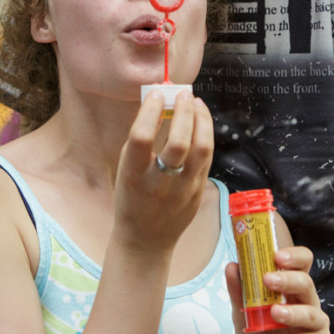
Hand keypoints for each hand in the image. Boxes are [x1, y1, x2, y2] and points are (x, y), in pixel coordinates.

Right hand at [111, 90, 213, 254]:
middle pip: (178, 143)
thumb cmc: (131, 197)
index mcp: (133, 177)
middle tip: (182, 94)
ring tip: (195, 103)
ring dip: (201, 120)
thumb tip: (156, 102)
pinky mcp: (198, 193)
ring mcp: (182, 190)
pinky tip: (201, 120)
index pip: (142, 139)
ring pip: (201, 150)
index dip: (150, 112)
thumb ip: (140, 140)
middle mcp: (159, 185)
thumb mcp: (126, 170)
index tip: (155, 94)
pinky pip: (206, 158)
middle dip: (182, 113)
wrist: (145, 240)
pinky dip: (205, 134)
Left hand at [228, 246, 331, 333]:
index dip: (294, 256)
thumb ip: (239, 291)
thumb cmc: (259, 333)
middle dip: (288, 280)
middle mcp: (307, 301)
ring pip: (311, 314)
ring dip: (292, 313)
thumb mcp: (243, 312)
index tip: (277, 256)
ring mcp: (316, 324)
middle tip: (268, 279)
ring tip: (274, 313)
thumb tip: (232, 266)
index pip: (302, 263)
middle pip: (306, 283)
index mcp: (292, 286)